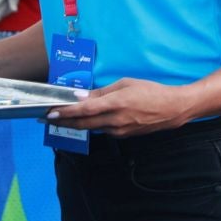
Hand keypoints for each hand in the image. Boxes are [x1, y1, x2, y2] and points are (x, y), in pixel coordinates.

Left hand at [46, 77, 192, 137]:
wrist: (172, 109)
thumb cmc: (150, 91)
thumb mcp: (126, 84)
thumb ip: (102, 92)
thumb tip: (83, 96)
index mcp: (116, 104)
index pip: (85, 110)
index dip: (66, 112)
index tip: (51, 112)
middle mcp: (115, 120)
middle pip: (83, 123)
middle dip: (64, 121)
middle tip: (47, 118)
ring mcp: (119, 130)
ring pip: (92, 128)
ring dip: (76, 123)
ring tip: (63, 117)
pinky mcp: (123, 135)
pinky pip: (103, 129)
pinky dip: (92, 124)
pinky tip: (88, 119)